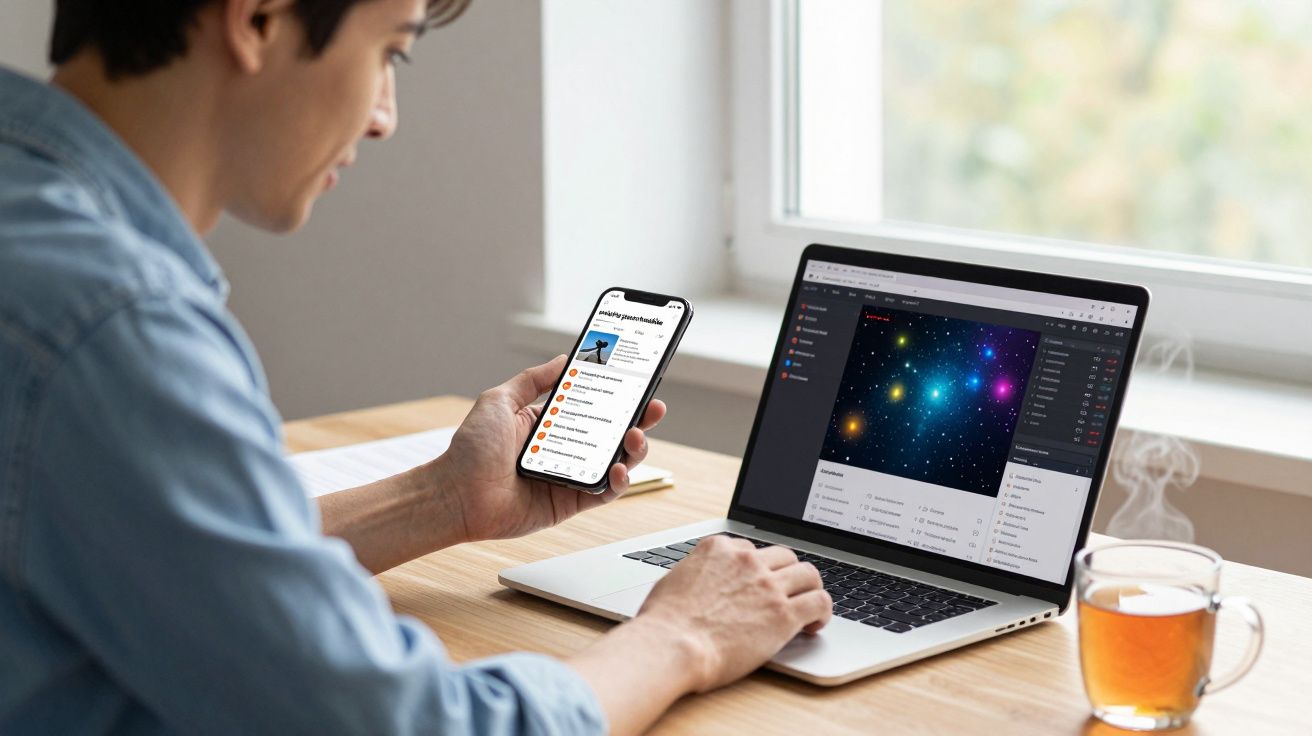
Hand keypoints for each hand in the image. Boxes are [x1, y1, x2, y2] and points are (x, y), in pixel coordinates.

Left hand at [431, 355, 666, 542]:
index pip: (593, 406)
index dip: (618, 395)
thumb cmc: (470, 449)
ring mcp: (569, 476)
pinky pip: (604, 493)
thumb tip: (564, 357)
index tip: (638, 382)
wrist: (456, 494)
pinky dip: (617, 482)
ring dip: (634, 450)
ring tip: (637, 437)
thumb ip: (534, 379)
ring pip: (615, 462)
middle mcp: (564, 448)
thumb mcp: (500, 399)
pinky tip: (617, 469)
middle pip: (612, 433)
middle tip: (653, 408)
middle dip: (638, 420)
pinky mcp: (570, 503)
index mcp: (549, 423)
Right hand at [634, 535, 831, 691]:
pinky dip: (823, 611)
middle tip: (787, 593)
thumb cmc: (663, 623)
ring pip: (808, 574)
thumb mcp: (672, 582)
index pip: (750, 548)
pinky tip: (814, 624)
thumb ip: (695, 575)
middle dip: (787, 574)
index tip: (757, 583)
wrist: (671, 646)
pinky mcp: (783, 613)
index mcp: (718, 549)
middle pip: (784, 556)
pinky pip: (819, 601)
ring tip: (808, 606)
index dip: (756, 568)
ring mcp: (767, 585)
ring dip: (809, 589)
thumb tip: (697, 583)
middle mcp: (746, 561)